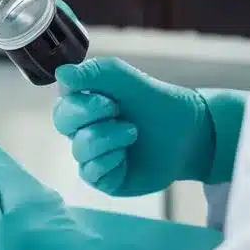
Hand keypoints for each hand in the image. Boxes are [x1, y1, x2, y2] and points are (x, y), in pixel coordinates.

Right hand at [52, 58, 216, 196]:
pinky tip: (126, 155)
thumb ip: (95, 72)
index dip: (82, 100)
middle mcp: (82, 129)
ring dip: (109, 137)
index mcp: (83, 103)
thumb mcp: (127, 79)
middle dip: (92, 114)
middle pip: (63, 122)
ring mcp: (91, 155)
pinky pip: (91, 172)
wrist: (189, 134)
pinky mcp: (102, 178)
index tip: (110, 98)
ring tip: (132, 132)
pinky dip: (111, 160)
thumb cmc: (156, 104)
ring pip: (79, 148)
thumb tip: (60, 73)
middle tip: (118, 109)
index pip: (62, 100)